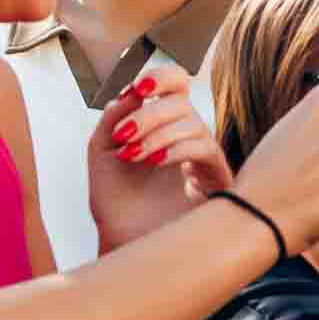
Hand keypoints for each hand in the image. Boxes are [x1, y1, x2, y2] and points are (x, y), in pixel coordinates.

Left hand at [88, 64, 238, 254]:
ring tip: (132, 155)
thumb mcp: (102, 150)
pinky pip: (203, 147)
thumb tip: (133, 92)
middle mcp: (187, 138)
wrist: (123, 241)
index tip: (137, 88)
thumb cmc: (114, 201)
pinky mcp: (216, 180)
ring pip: (192, 122)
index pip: (176, 87)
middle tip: (123, 137)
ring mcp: (203, 158)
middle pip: (182, 102)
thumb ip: (114, 117)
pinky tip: (155, 162)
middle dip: (148, 115)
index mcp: (163, 126)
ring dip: (156, 133)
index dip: (161, 78)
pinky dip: (176, 148)